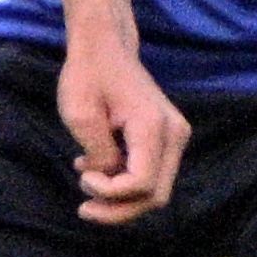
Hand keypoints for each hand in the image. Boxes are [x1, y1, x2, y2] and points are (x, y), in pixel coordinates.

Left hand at [53, 32, 187, 224]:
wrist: (105, 46)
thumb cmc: (88, 75)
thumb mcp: (80, 116)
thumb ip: (99, 155)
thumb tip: (111, 180)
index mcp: (154, 127)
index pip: (142, 185)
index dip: (110, 193)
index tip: (81, 174)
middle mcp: (174, 134)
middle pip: (156, 197)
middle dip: (118, 210)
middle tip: (83, 208)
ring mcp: (175, 136)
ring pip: (156, 191)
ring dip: (120, 198)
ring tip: (86, 180)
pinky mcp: (168, 138)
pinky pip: (152, 175)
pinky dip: (124, 183)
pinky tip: (94, 169)